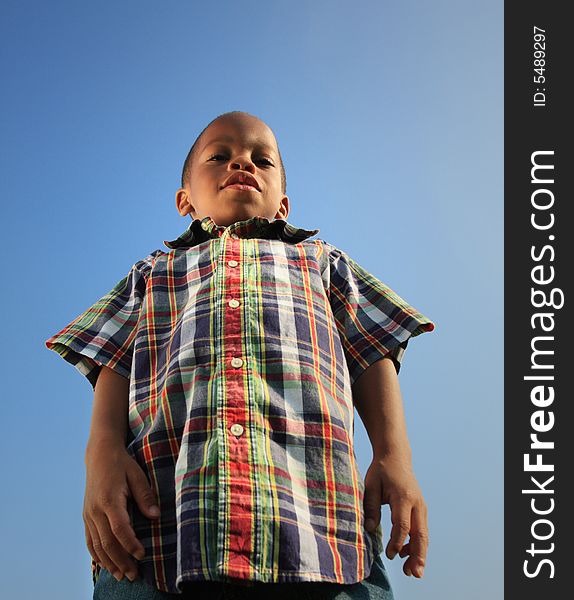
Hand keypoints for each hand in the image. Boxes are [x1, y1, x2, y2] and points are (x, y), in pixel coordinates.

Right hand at [83, 440, 160, 581]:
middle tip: (134, 575)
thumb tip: (155, 516)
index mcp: (109, 499)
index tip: (142, 555)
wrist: (99, 455)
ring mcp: (88, 514)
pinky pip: (89, 541)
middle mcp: (95, 510)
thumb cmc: (122, 464)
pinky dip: (97, 555)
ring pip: (96, 545)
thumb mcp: (137, 475)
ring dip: (109, 563)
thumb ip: (145, 496)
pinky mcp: (86, 516)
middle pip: (107, 542)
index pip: (120, 529)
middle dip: (121, 561)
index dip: (131, 544)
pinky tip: (106, 565)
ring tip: (122, 576)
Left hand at [363, 455, 427, 577]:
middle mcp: (417, 503)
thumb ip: (371, 507)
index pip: (403, 525)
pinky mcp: (420, 509)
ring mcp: (421, 507)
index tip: (388, 555)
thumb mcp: (371, 486)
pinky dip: (416, 544)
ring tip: (411, 571)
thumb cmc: (381, 471)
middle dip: (417, 555)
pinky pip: (421, 530)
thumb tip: (369, 530)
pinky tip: (405, 554)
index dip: (396, 542)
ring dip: (419, 553)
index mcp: (403, 497)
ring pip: (423, 534)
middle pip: (420, 534)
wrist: (396, 457)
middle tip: (413, 574)